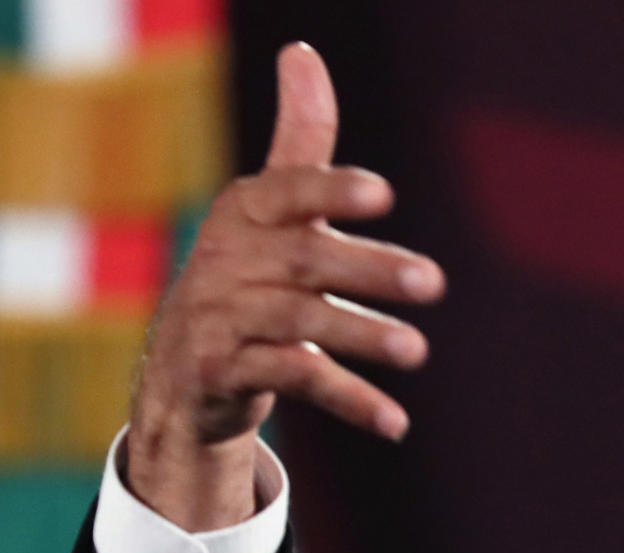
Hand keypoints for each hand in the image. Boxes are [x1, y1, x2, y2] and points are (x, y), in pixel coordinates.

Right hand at [126, 42, 444, 530]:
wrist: (183, 367)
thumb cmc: (247, 272)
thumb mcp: (270, 207)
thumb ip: (300, 142)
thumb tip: (302, 51)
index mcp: (247, 213)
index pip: (289, 192)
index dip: (332, 191)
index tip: (384, 194)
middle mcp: (231, 262)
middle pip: (306, 262)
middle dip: (368, 269)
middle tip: (433, 282)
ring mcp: (225, 319)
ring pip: (300, 323)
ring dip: (361, 335)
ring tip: (417, 351)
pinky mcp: (227, 373)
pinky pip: (295, 383)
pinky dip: (350, 400)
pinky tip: (397, 422)